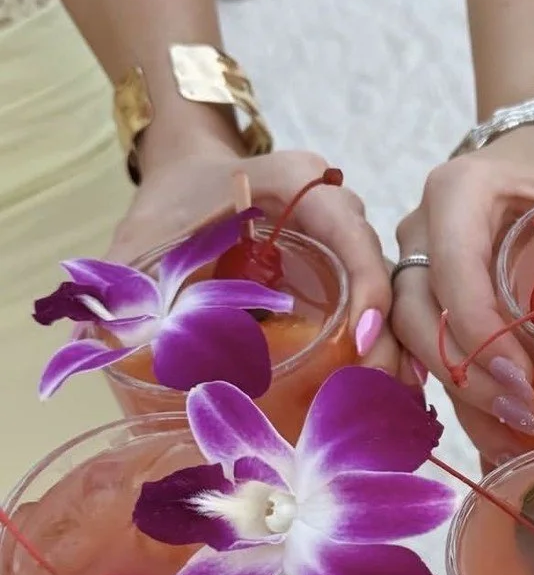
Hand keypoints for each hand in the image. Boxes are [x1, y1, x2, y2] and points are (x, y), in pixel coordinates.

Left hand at [109, 144, 396, 372]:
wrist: (187, 174)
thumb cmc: (169, 203)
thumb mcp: (142, 237)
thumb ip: (122, 282)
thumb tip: (100, 342)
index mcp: (293, 179)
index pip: (349, 231)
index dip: (367, 286)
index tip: (362, 342)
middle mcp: (331, 201)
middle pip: (379, 266)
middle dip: (391, 332)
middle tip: (388, 392)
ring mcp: (343, 232)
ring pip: (383, 287)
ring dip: (393, 343)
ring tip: (392, 400)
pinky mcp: (343, 261)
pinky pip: (372, 298)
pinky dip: (379, 341)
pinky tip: (381, 386)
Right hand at [392, 125, 533, 459]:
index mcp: (462, 192)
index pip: (452, 267)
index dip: (479, 331)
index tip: (524, 381)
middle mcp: (424, 230)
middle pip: (417, 315)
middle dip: (467, 378)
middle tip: (525, 419)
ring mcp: (419, 267)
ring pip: (412, 343)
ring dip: (461, 400)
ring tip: (514, 443)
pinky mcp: (426, 301)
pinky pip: (422, 354)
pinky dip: (458, 399)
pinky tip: (497, 437)